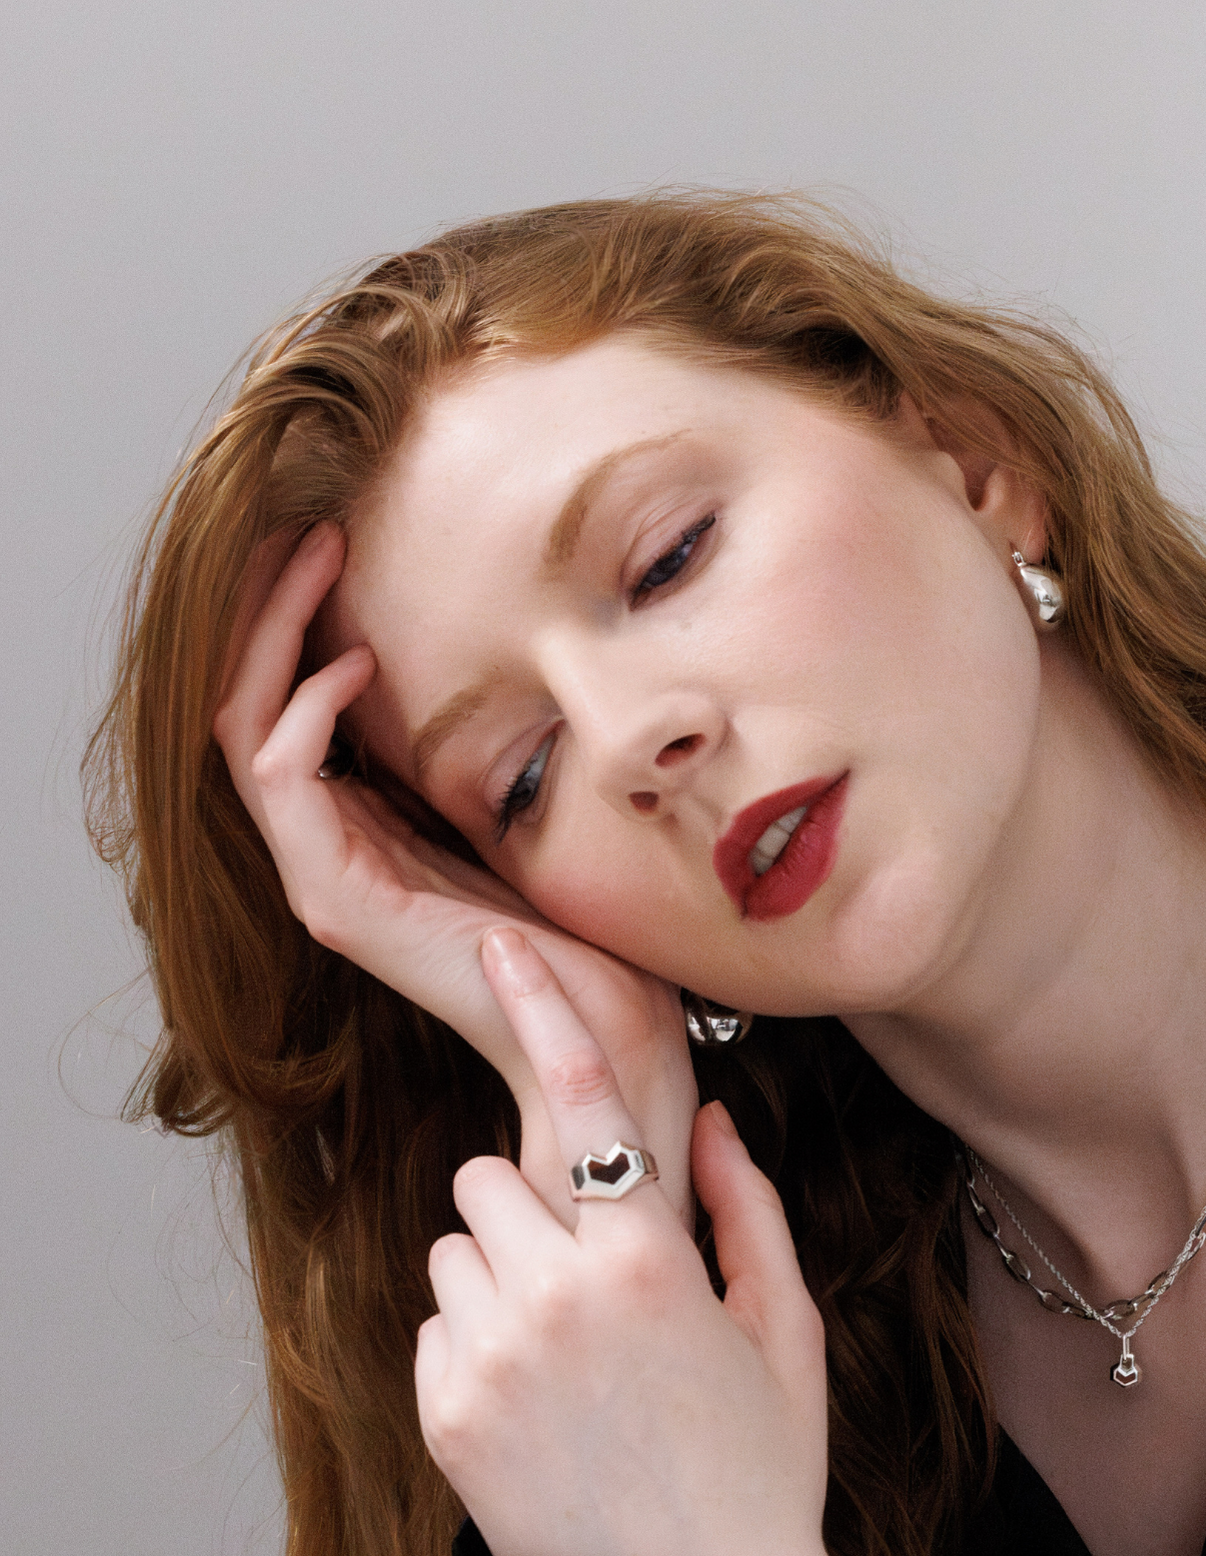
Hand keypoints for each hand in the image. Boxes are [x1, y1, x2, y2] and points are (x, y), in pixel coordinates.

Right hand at [211, 524, 697, 1222]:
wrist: (609, 1036)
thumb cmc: (588, 936)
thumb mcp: (524, 814)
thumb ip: (482, 756)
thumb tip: (493, 659)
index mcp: (366, 834)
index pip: (287, 707)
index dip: (292, 619)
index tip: (332, 535)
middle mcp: (329, 854)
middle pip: (247, 705)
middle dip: (266, 606)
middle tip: (301, 519)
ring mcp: (326, 880)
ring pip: (246, 729)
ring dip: (272, 632)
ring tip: (314, 553)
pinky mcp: (340, 902)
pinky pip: (282, 779)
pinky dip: (309, 707)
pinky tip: (356, 658)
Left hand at [417, 927, 831, 1555]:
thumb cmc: (761, 1474)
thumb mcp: (786, 1335)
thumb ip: (747, 1211)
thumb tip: (709, 1119)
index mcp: (650, 1260)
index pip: (580, 1101)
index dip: (543, 1008)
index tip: (503, 945)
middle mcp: (556, 1293)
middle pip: (484, 1176)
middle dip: (527, 1209)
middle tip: (584, 1277)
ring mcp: (490, 1356)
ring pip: (453, 1248)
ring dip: (498, 1276)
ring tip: (564, 1357)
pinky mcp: (443, 1413)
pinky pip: (435, 1326)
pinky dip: (476, 1347)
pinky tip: (537, 1410)